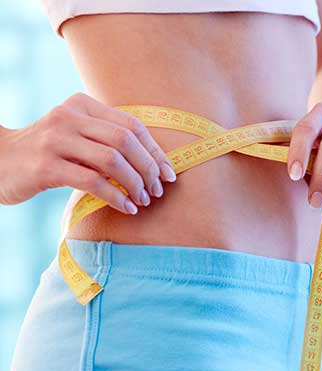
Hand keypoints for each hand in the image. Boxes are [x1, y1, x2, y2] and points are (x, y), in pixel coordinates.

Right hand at [0, 92, 175, 213]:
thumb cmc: (48, 153)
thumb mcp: (77, 136)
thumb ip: (108, 140)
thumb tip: (157, 165)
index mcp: (82, 105)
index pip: (132, 126)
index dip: (155, 152)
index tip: (169, 174)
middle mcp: (70, 116)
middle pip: (126, 140)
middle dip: (149, 168)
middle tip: (157, 191)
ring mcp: (56, 139)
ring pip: (112, 159)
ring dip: (134, 184)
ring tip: (142, 200)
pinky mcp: (47, 165)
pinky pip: (93, 181)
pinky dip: (116, 196)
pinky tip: (126, 208)